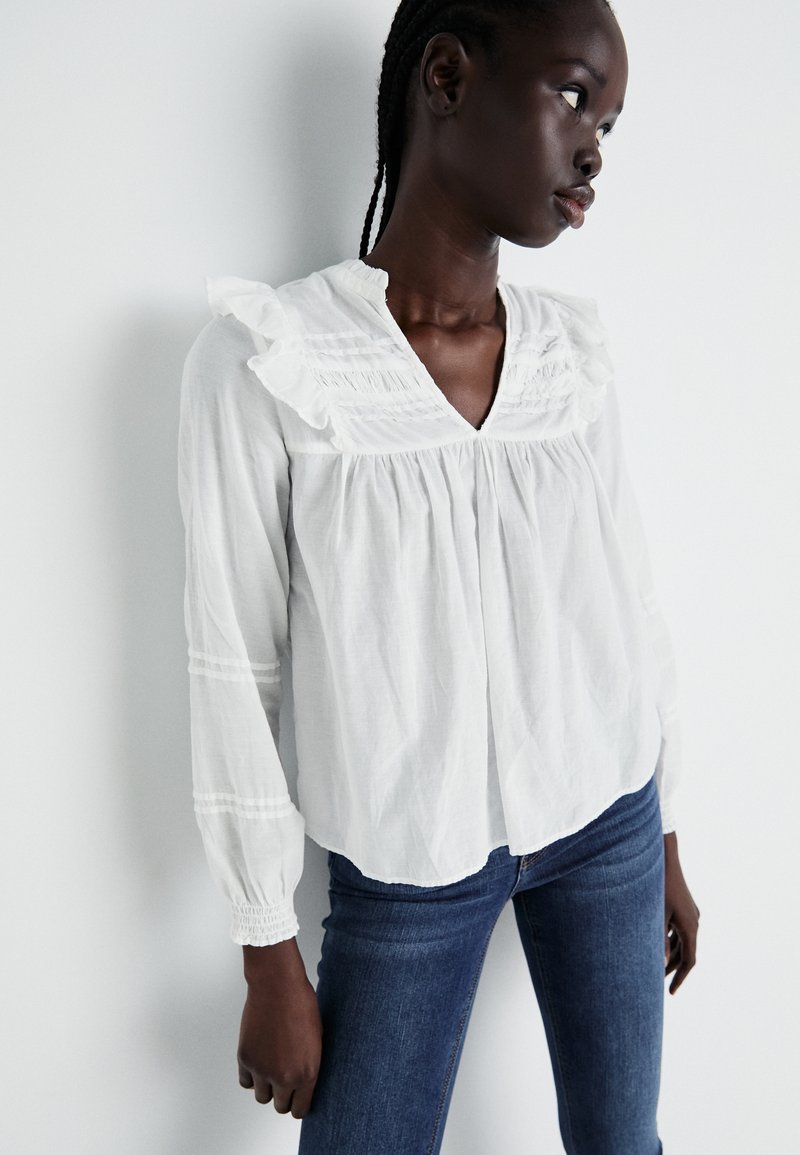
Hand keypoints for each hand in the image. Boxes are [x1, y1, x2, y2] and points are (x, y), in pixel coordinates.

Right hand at [237, 939, 322, 1117]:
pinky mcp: (246, 1059)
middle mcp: (284, 1077)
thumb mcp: (318, 1039)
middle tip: (285, 1082)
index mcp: (308, 1073)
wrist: (278, 986)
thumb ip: (310, 1066)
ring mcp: (262, 1069)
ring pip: (262, 1098)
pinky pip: (246, 1082)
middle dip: (284, 1097)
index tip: (297, 1100)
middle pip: (281, 1107)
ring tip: (272, 1069)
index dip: (299, 1105)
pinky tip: (259, 1062)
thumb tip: (304, 1083)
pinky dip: (251, 1076)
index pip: (300, 1109)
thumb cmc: (302, 1005)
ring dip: (267, 1088)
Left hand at [663, 832, 699, 994]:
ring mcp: (690, 913)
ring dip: (671, 954)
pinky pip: (679, 929)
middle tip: (658, 984)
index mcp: (690, 927)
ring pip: (682, 941)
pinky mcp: (684, 907)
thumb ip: (659, 941)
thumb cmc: (658, 886)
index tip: (671, 992)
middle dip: (673, 968)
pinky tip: (656, 945)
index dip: (680, 978)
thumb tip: (662, 963)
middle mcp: (694, 921)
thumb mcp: (656, 915)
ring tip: (655, 966)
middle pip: (685, 953)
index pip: (689, 960)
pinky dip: (670, 940)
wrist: (664, 859)